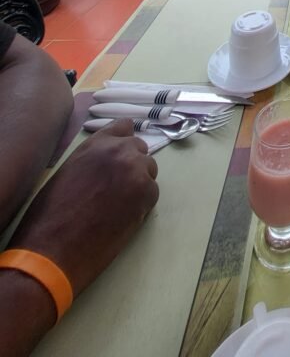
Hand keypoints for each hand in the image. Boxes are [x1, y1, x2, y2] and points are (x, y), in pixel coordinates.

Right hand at [9, 121, 158, 296]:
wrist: (53, 249)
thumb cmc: (51, 214)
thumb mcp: (69, 172)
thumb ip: (92, 159)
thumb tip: (108, 160)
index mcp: (96, 143)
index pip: (124, 127)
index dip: (123, 143)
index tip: (120, 156)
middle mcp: (119, 150)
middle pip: (140, 149)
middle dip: (132, 165)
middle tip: (117, 189)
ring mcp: (135, 170)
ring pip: (149, 170)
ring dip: (138, 183)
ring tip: (117, 205)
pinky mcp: (147, 193)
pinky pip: (152, 192)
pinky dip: (142, 204)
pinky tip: (122, 218)